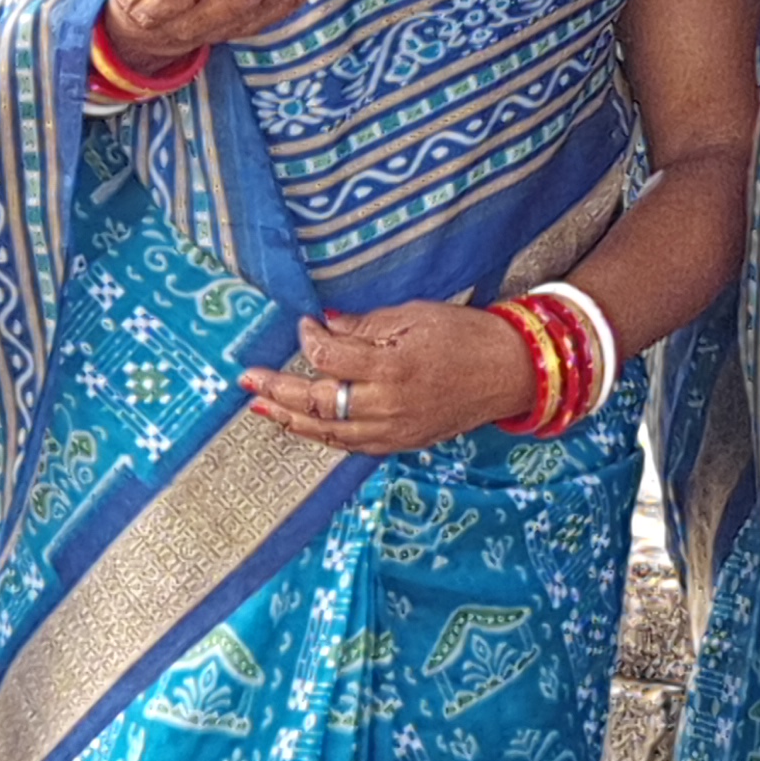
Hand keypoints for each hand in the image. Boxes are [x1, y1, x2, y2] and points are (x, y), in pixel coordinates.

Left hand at [239, 302, 532, 454]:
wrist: (510, 373)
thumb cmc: (467, 336)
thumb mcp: (417, 315)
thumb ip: (368, 324)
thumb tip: (327, 325)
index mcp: (393, 365)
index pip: (330, 355)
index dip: (310, 339)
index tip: (304, 324)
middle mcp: (389, 403)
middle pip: (318, 401)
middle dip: (278, 389)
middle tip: (249, 378)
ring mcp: (394, 429)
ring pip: (328, 431)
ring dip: (290, 419)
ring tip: (261, 407)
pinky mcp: (402, 442)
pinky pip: (351, 445)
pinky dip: (322, 435)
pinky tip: (304, 425)